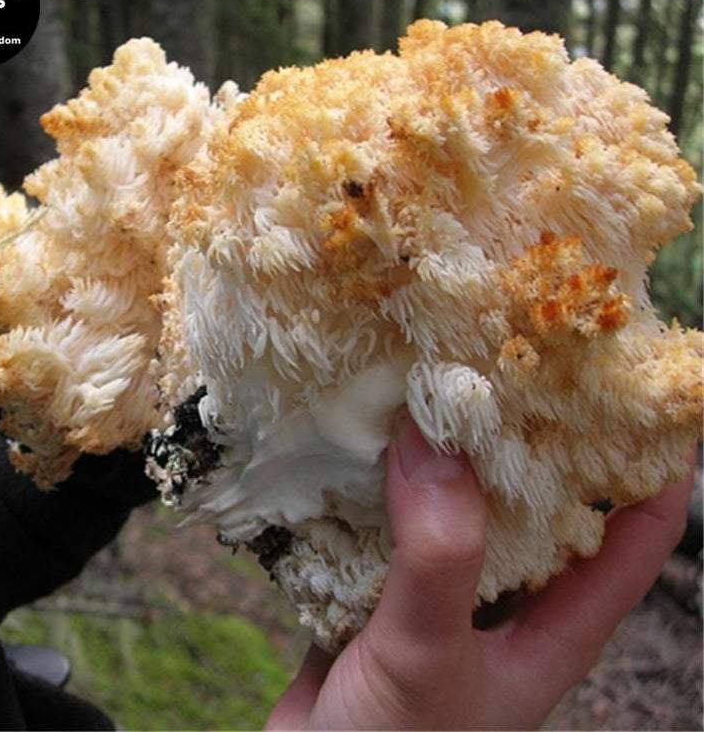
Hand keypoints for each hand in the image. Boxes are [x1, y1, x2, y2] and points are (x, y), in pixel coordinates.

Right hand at [266, 415, 693, 729]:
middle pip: (540, 498)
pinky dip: (376, 478)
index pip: (634, 535)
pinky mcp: (377, 586)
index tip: (645, 389)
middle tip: (515, 356)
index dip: (653, 464)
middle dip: (532, 433)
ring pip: (456, 501)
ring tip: (432, 378)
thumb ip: (440, 557)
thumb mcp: (431, 656)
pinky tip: (358, 436)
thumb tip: (432, 438)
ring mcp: (439, 591)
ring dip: (443, 451)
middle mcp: (502, 598)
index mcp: (552, 625)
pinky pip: (386, 517)